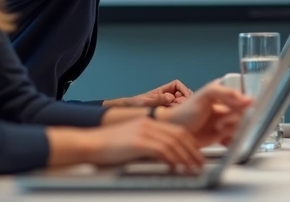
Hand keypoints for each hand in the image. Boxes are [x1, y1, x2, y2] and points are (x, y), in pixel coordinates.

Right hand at [82, 117, 204, 171]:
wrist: (89, 143)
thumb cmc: (108, 147)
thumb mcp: (133, 142)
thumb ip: (149, 145)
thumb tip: (165, 157)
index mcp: (149, 122)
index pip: (177, 131)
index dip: (191, 144)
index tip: (197, 155)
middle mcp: (149, 123)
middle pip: (180, 135)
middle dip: (193, 151)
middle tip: (200, 164)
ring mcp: (144, 131)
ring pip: (174, 143)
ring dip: (186, 157)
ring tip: (192, 169)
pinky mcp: (138, 141)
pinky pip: (162, 150)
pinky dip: (172, 159)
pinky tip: (176, 168)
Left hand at [103, 79, 192, 107]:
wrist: (124, 113)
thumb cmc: (133, 105)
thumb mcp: (145, 102)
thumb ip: (158, 99)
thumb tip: (171, 98)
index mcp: (162, 90)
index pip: (177, 85)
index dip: (183, 89)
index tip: (185, 97)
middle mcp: (166, 97)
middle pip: (182, 95)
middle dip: (184, 100)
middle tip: (181, 107)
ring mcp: (166, 105)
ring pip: (180, 104)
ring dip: (181, 108)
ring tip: (176, 113)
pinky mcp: (165, 114)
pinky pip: (175, 112)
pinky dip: (177, 114)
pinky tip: (174, 119)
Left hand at [159, 80, 252, 146]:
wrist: (174, 133)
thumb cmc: (185, 111)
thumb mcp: (205, 95)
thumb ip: (225, 93)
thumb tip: (248, 99)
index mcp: (224, 95)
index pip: (244, 98)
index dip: (243, 105)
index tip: (235, 109)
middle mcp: (227, 108)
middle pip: (244, 113)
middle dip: (234, 118)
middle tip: (220, 123)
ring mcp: (225, 122)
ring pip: (240, 126)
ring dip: (231, 129)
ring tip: (217, 130)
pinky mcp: (222, 136)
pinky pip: (236, 138)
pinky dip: (232, 140)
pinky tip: (224, 140)